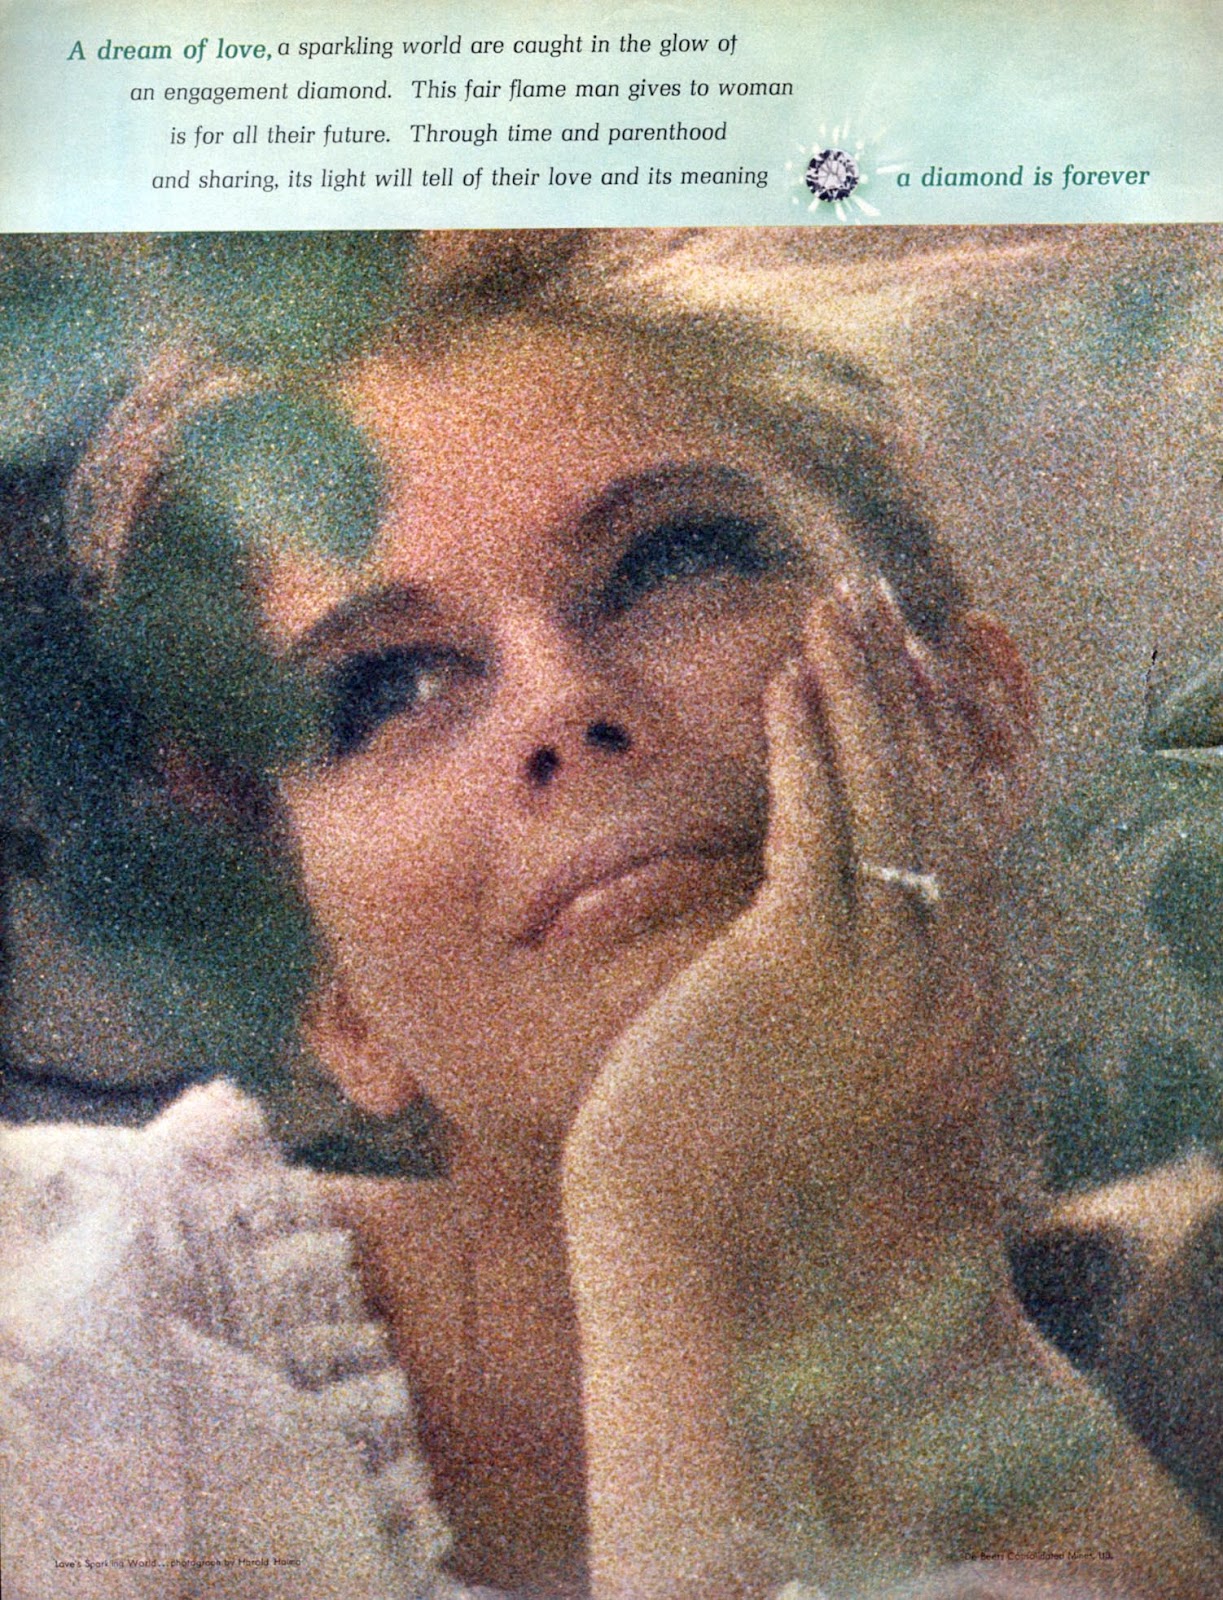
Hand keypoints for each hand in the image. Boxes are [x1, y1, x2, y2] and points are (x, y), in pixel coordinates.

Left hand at [562, 581, 1025, 1596]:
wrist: (735, 1317)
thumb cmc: (765, 1240)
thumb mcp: (839, 1136)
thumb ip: (852, 1059)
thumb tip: (816, 1018)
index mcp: (956, 1022)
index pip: (978, 853)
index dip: (977, 757)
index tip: (972, 679)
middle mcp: (945, 988)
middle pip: (952, 808)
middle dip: (929, 703)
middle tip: (912, 611)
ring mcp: (882, 976)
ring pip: (893, 798)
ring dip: (870, 693)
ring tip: (850, 605)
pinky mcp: (802, 968)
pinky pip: (820, 823)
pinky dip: (812, 743)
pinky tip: (790, 680)